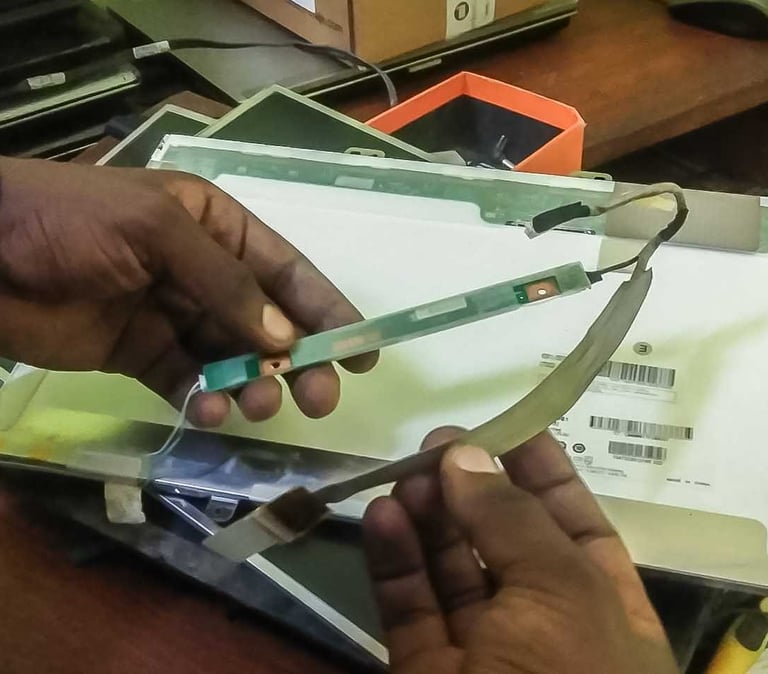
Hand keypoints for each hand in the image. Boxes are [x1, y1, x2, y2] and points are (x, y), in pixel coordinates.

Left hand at [0, 157, 376, 425]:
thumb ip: (226, 287)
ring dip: (251, 385)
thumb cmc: (70, 224)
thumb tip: (284, 342)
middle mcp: (203, 271)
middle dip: (298, 360)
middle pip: (268, 322)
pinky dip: (204, 400)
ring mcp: (173, 316)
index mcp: (216, 226)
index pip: (286, 272)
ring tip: (254, 406)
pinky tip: (205, 410)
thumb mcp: (156, 234)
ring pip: (233, 359)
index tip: (363, 353)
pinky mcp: (142, 355)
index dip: (329, 310)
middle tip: (320, 399)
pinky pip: (189, 382)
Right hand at [363, 429, 677, 673]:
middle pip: (501, 539)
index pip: (572, 523)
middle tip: (436, 443)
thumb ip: (511, 518)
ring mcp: (481, 649)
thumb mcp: (561, 592)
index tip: (507, 426)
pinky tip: (381, 515)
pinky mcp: (425, 670)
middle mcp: (541, 623)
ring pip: (449, 569)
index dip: (541, 472)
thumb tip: (467, 454)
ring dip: (426, 517)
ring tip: (402, 473)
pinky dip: (392, 559)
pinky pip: (407, 607)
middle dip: (471, 488)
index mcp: (599, 604)